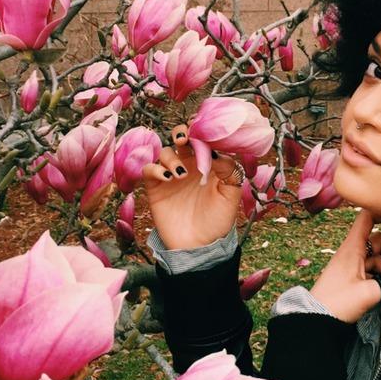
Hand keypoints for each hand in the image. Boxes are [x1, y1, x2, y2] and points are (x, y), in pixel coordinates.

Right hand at [142, 123, 241, 249]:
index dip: (202, 133)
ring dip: (171, 157)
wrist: (199, 246)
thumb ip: (228, 170)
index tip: (204, 135)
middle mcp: (189, 166)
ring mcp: (171, 176)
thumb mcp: (231, 194)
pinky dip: (155, 168)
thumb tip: (216, 151)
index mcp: (208, 164)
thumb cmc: (218, 220)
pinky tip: (168, 178)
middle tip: (184, 140)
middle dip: (181, 134)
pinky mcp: (155, 187)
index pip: (203, 140)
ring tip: (181, 174)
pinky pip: (149, 169)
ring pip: (164, 152)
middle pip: (181, 138)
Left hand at [310, 209, 380, 322]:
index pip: (367, 217)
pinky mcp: (353, 278)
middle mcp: (352, 252)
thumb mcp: (370, 292)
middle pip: (379, 242)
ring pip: (378, 258)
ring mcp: (352, 265)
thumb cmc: (336, 303)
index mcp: (352, 247)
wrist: (316, 320)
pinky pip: (373, 270)